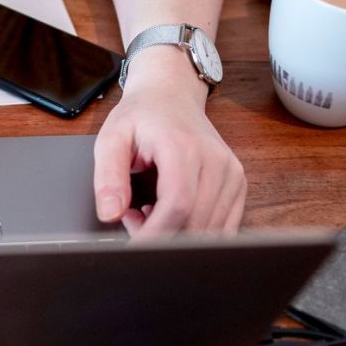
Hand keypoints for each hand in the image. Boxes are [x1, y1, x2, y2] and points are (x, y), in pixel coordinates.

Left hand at [92, 47, 244, 236]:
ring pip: (210, 230)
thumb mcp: (111, 139)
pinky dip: (194, 232)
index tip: (134, 250)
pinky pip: (222, 227)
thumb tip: (110, 213)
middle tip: (133, 219)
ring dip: (177, 236)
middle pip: (195, 224)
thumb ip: (107, 177)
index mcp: (184, 148)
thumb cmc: (141, 116)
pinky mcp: (238, 185)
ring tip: (149, 212)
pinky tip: (170, 214)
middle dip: (161, 237)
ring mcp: (232, 175)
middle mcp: (216, 162)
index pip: (178, 206)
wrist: (171, 96)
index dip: (155, 236)